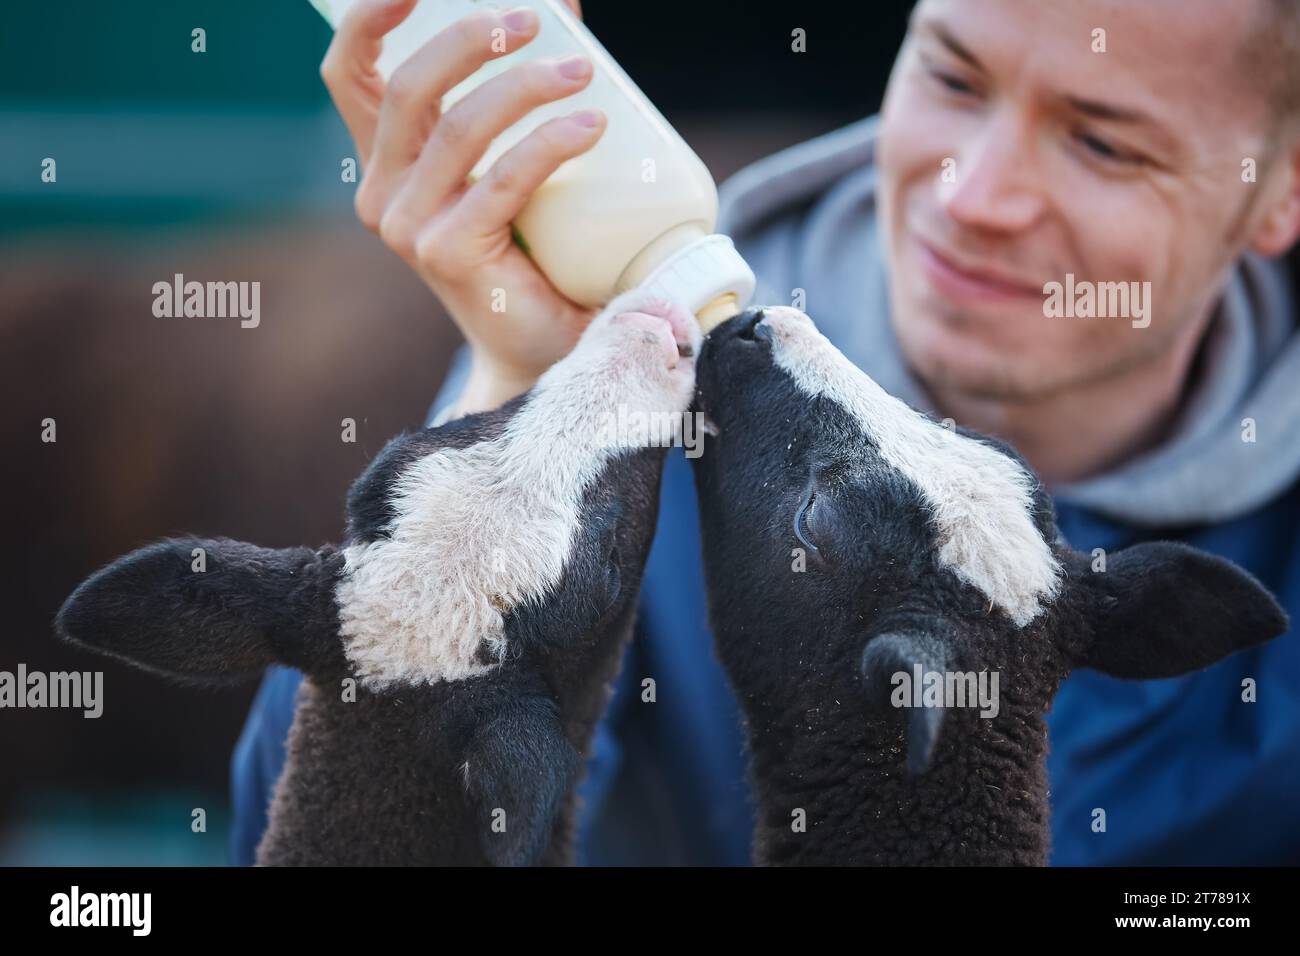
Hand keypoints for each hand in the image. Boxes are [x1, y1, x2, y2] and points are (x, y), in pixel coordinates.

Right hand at [321, 0, 602, 412]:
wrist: (541, 347)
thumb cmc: (534, 251)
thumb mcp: (515, 163)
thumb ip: (520, 92)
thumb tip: (560, 6)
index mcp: (386, 163)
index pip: (352, 74)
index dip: (371, 17)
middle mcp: (382, 194)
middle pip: (410, 86)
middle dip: (472, 37)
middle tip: (536, 20)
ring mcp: (409, 227)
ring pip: (459, 126)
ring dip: (525, 85)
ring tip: (582, 75)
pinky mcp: (448, 254)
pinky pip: (502, 178)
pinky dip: (550, 142)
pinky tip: (592, 126)